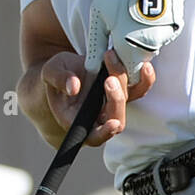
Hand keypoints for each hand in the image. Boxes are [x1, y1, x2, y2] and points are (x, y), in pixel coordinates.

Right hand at [40, 48, 154, 147]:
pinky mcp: (124, 89)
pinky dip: (144, 78)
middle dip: (116, 100)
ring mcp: (113, 102)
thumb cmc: (56, 75)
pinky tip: (143, 65)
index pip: (94, 136)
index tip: (112, 123)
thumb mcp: (50, 72)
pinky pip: (139, 88)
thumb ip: (58, 79)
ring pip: (129, 99)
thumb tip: (73, 87)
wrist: (66, 68)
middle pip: (116, 118)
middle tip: (109, 78)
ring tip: (112, 58)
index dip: (105, 133)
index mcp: (77, 120)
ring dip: (125, 81)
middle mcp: (99, 115)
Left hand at [86, 0, 189, 82]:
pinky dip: (152, 26)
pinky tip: (146, 6)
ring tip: (132, 11)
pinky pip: (161, 33)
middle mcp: (151, 48)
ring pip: (150, 47)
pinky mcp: (176, 25)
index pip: (129, 78)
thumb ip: (95, 45)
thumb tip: (90, 68)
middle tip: (119, 25)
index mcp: (130, 49)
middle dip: (129, 51)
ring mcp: (166, 37)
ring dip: (140, 37)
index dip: (119, 69)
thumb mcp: (99, 15)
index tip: (111, 53)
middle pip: (139, 62)